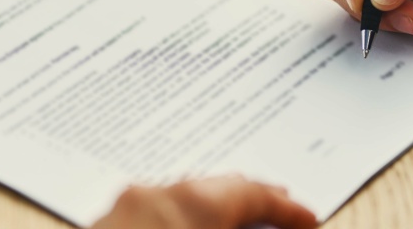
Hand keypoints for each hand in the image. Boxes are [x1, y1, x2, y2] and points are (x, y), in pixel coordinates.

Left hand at [91, 175, 316, 228]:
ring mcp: (122, 209)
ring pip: (182, 196)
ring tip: (243, 220)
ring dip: (217, 208)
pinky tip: (195, 224)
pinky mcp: (102, 225)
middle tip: (283, 211)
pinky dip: (185, 216)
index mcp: (187, 202)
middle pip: (215, 188)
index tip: (309, 220)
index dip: (286, 210)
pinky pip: (156, 208)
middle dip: (252, 201)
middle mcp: (152, 194)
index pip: (251, 194)